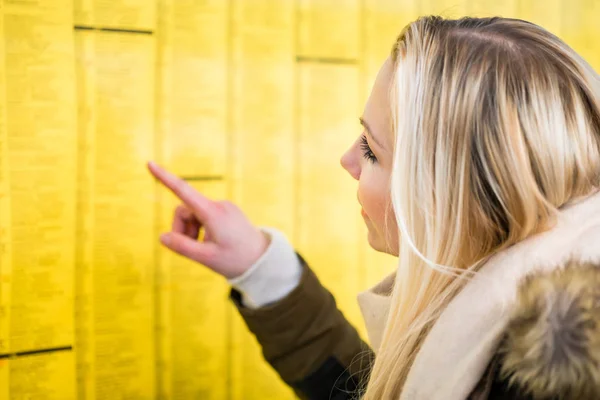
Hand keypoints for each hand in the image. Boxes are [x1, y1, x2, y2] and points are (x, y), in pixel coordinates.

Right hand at [147, 161, 268, 278]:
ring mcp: (223, 207)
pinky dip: (201, 230)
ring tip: (205, 249)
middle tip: (192, 250)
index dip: (164, 178)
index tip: (150, 163)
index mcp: (213, 213)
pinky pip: (204, 217)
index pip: (183, 191)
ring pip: (193, 215)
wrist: (263, 260)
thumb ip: (182, 247)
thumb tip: (162, 237)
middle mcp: (218, 205)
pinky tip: (213, 244)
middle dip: (182, 229)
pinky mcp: (226, 212)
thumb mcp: (206, 258)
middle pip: (184, 211)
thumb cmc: (236, 260)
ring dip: (191, 231)